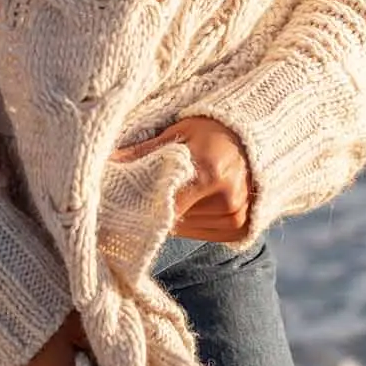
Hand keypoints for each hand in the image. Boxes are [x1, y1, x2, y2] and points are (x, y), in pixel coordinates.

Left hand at [113, 115, 255, 243]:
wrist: (256, 140)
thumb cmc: (214, 131)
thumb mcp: (179, 133)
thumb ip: (144, 153)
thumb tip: (110, 163)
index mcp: (210, 172)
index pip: (166, 204)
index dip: (144, 205)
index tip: (125, 202)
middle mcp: (228, 200)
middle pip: (173, 220)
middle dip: (157, 209)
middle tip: (150, 192)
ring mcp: (236, 217)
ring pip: (184, 229)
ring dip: (174, 217)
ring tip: (179, 192)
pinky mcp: (239, 229)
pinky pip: (201, 235)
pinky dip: (191, 221)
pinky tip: (195, 201)